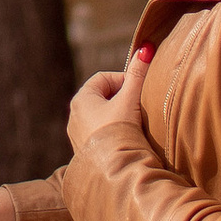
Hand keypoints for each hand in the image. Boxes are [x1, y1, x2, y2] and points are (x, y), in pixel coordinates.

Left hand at [67, 46, 153, 161]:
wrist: (111, 172)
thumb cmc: (119, 132)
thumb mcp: (130, 100)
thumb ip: (138, 74)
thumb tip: (146, 47)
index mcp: (81, 99)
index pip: (105, 78)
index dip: (125, 81)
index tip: (140, 91)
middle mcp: (75, 115)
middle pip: (103, 98)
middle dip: (122, 100)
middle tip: (139, 108)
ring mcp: (78, 135)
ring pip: (102, 117)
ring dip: (118, 117)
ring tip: (135, 126)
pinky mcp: (84, 152)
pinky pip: (100, 135)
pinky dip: (113, 133)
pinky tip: (126, 141)